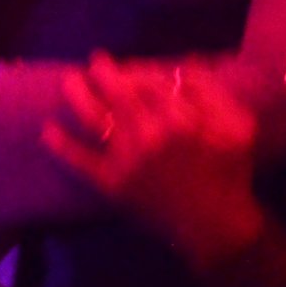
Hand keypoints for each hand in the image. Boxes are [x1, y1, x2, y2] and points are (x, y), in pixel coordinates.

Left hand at [44, 56, 263, 267]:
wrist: (213, 224)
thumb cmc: (229, 172)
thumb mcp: (238, 126)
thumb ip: (211, 93)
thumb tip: (185, 65)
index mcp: (180, 118)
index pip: (147, 82)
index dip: (134, 69)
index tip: (125, 64)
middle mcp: (149, 134)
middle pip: (116, 94)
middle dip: (102, 73)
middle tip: (94, 62)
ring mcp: (126, 160)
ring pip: (94, 118)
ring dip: (78, 96)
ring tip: (68, 81)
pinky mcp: (112, 183)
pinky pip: (80, 162)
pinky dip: (61, 146)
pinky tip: (47, 131)